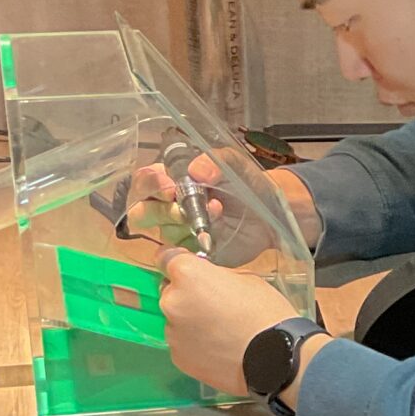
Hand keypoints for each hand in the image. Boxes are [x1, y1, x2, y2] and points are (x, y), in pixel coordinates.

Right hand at [130, 158, 321, 251]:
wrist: (271, 214)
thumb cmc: (248, 185)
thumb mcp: (234, 164)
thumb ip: (215, 160)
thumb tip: (195, 170)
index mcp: (173, 181)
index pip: (145, 181)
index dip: (151, 184)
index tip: (169, 186)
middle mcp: (169, 207)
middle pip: (143, 211)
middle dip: (161, 210)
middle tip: (184, 207)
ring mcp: (179, 232)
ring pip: (163, 232)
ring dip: (185, 222)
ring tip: (217, 210)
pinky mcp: (191, 253)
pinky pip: (180, 255)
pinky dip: (195, 244)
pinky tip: (214, 235)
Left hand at [156, 251, 295, 393]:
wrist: (276, 358)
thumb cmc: (265, 312)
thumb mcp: (245, 278)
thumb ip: (216, 276)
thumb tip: (207, 281)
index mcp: (187, 275)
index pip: (166, 258)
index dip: (178, 262)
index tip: (189, 269)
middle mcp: (171, 302)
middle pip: (171, 292)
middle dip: (187, 296)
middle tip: (214, 306)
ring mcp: (172, 332)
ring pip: (176, 321)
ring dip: (191, 322)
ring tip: (219, 333)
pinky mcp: (178, 358)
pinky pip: (183, 344)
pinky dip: (195, 345)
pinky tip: (218, 349)